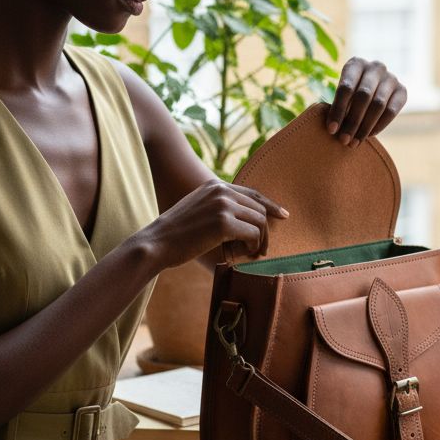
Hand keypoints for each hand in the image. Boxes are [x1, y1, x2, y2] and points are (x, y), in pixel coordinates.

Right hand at [144, 179, 288, 268]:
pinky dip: (253, 247)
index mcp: (215, 184)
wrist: (156, 243)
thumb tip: (244, 220)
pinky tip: (245, 254)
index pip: (252, 193)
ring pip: (259, 221)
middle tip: (261, 250)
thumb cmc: (175, 234)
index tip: (283, 215)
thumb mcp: (197, 209)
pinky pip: (252, 234)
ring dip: (259, 240)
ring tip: (252, 253)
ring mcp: (222, 205)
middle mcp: (220, 190)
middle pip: (258, 209)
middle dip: (264, 230)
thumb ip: (218, 207)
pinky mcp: (223, 222)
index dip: (270, 205)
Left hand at [326, 58, 407, 145]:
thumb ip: (337, 107)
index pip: (346, 87)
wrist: (374, 89)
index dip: (338, 110)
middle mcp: (375, 67)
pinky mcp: (402, 90)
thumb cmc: (350, 95)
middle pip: (363, 96)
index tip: (331, 129)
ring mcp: (391, 77)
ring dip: (365, 126)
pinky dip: (379, 125)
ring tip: (354, 142)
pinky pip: (391, 111)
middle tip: (343, 140)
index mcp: (356, 63)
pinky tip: (368, 136)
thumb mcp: (342, 95)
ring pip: (378, 104)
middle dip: (352, 121)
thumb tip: (334, 129)